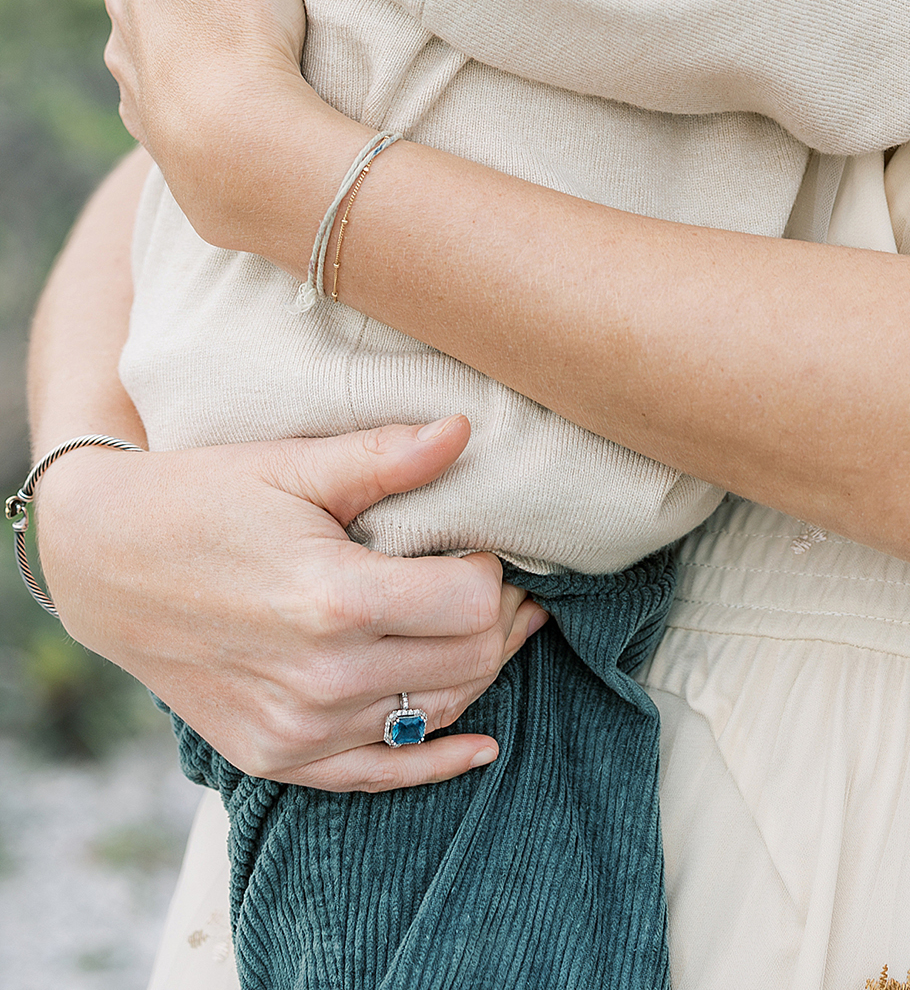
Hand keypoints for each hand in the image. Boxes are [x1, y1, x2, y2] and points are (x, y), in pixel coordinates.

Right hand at [34, 416, 545, 789]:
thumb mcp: (292, 464)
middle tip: (510, 582)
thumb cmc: (202, 498)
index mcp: (333, 599)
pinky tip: (482, 747)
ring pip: (436, 713)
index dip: (494, 569)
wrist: (104, 564)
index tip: (483, 542)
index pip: (471, 603)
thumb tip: (466, 429)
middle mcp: (321, 678)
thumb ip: (385, 456)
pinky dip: (436, 760)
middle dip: (500, 619)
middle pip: (465, 662)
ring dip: (478, 671)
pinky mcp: (276, 756)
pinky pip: (378, 774)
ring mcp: (298, 729)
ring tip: (500, 627)